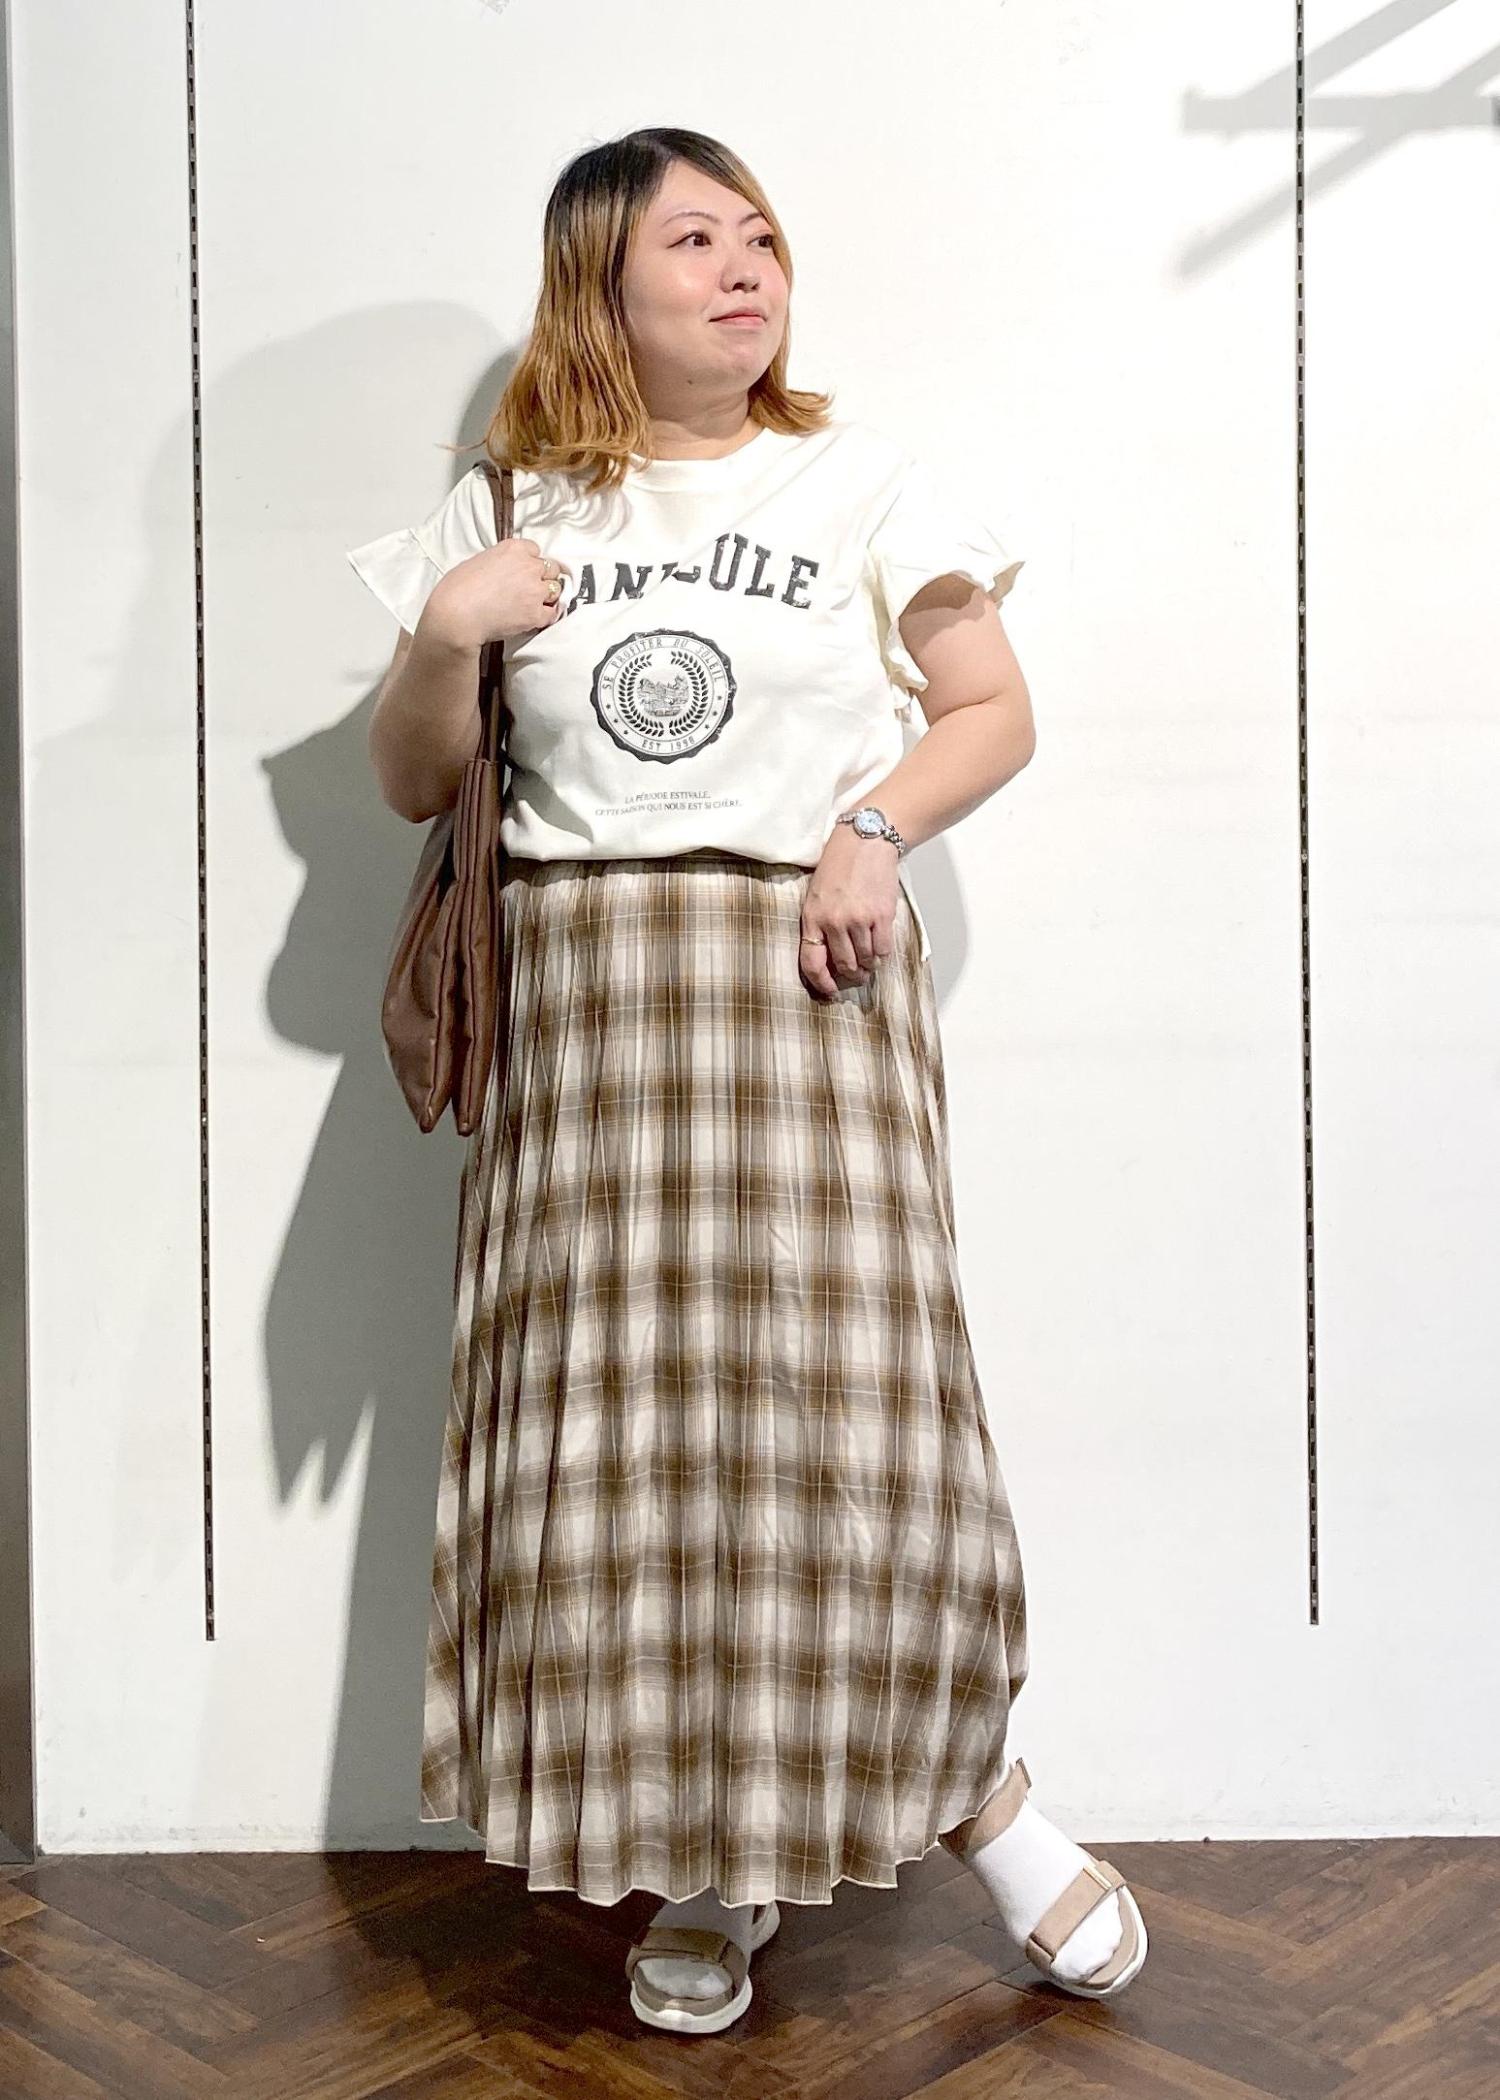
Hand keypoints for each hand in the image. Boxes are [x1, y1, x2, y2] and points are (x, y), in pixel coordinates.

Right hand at [421, 538, 571, 653]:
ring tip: (532, 603)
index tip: (523, 571)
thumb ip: (499, 562)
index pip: (535, 550)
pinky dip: (546, 616)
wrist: (456, 615)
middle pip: (550, 568)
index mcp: (513, 549)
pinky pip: (552, 613)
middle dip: (541, 577)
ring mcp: (535, 590)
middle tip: (528, 588)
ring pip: (555, 589)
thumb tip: (503, 570)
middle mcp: (528, 566)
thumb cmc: (458, 589)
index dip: (529, 562)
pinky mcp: (536, 614)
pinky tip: (536, 617)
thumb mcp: (478, 560)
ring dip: (547, 596)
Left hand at [798, 822, 900, 998]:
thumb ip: (819, 925)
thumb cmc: (840, 865)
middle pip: (844, 965)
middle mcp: (834, 921)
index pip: (811, 962)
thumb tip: (828, 958)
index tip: (830, 991)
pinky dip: (882, 954)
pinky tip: (880, 948)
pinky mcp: (881, 915)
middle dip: (852, 975)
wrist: (865, 841)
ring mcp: (859, 919)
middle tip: (857, 975)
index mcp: (813, 917)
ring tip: (870, 960)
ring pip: (866, 960)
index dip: (821, 983)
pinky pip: (883, 949)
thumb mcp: (817, 895)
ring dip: (869, 966)